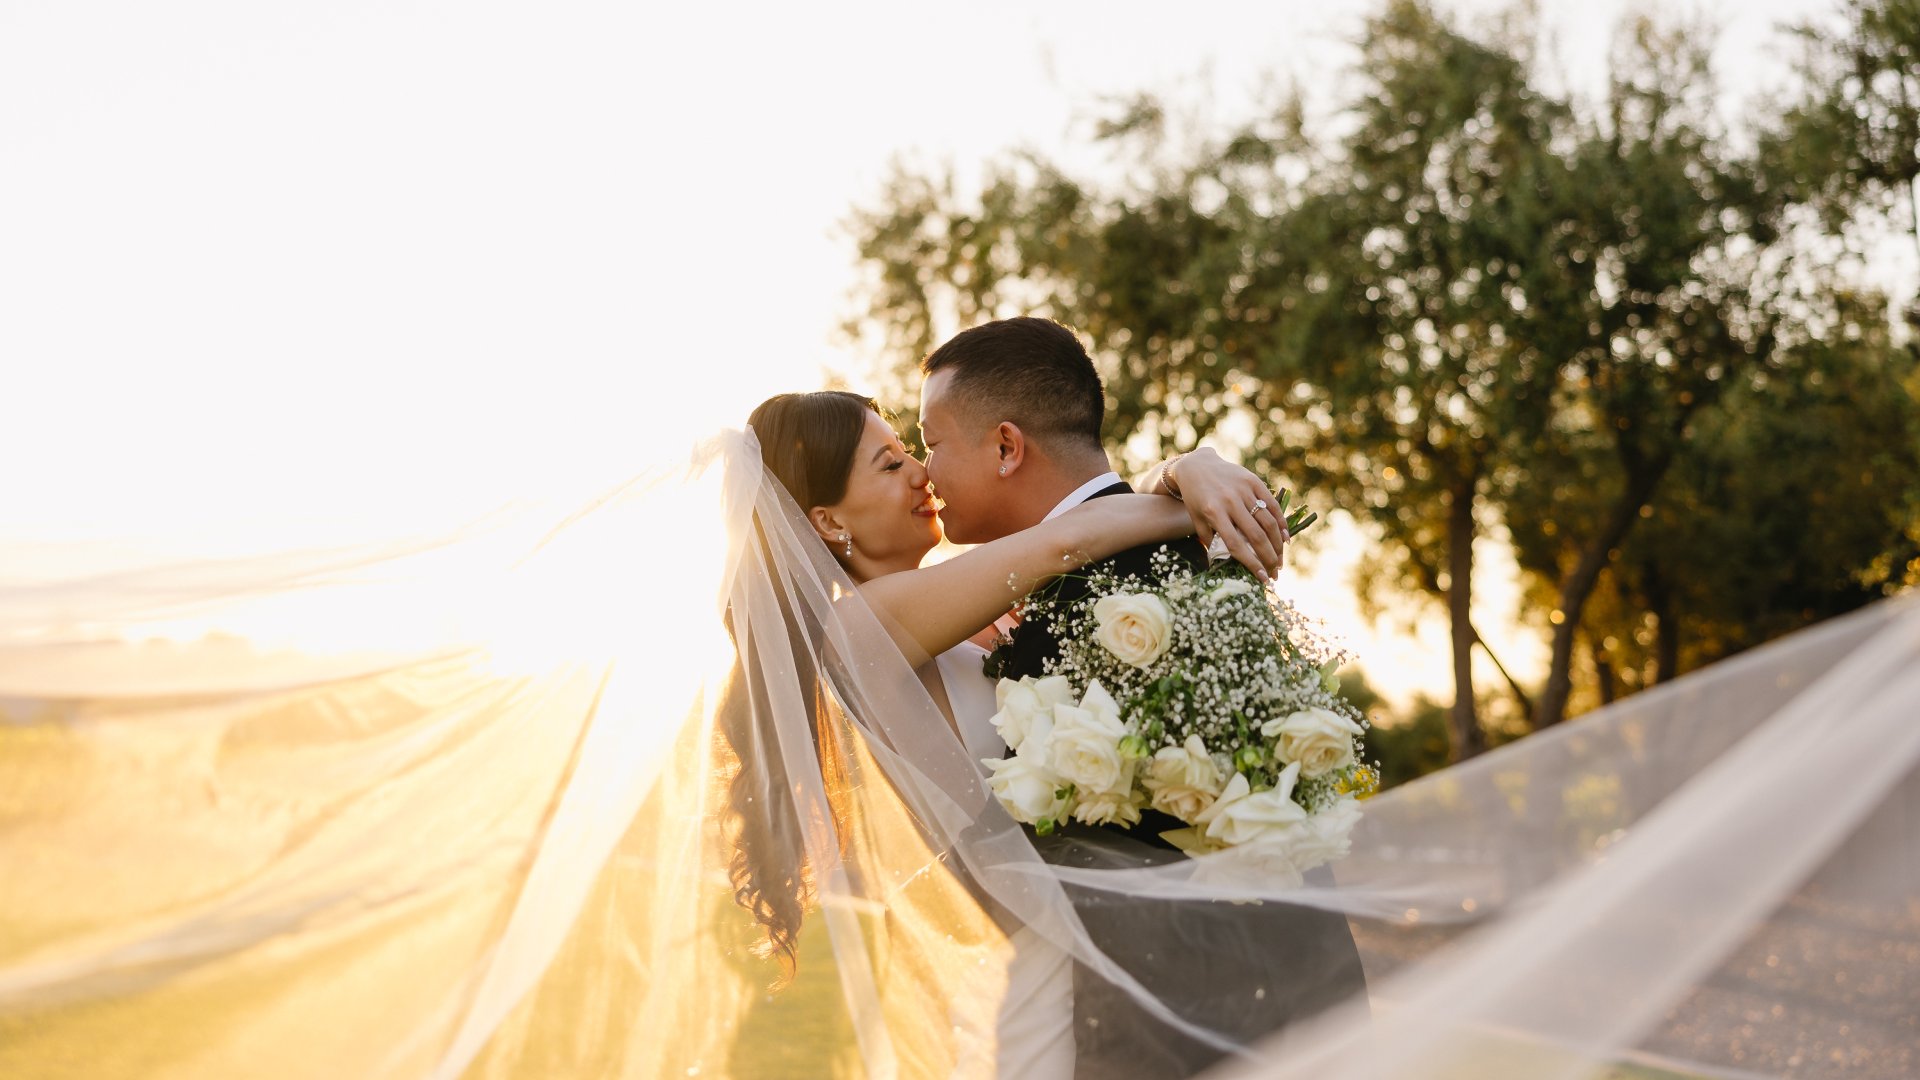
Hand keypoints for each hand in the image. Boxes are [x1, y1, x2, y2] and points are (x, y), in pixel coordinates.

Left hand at [1164, 448, 1286, 579]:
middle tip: (1275, 574)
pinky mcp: (1253, 481)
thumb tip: (1222, 566)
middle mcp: (1230, 501)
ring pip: (1267, 522)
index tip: (1262, 579)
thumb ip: (1209, 541)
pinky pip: (1272, 504)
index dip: (1251, 563)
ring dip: (1277, 544)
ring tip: (1280, 561)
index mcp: (1214, 513)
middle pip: (1256, 536)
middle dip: (1268, 558)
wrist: (1197, 466)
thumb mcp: (1197, 520)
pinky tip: (1285, 539)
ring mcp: (1243, 490)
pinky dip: (1281, 522)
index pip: (1236, 545)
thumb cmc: (1195, 498)